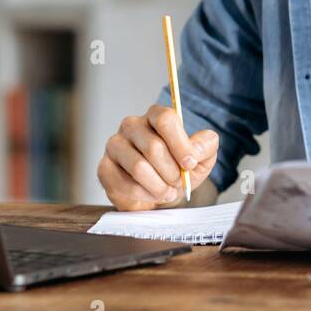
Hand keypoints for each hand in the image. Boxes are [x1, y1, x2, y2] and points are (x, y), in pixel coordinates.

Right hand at [98, 104, 219, 210]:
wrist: (158, 192)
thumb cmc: (177, 170)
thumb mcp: (200, 159)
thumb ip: (205, 147)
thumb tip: (201, 144)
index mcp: (155, 116)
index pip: (165, 119)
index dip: (180, 144)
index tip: (190, 164)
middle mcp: (131, 125)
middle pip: (153, 146)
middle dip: (171, 171)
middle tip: (178, 183)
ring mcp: (115, 145)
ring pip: (138, 167)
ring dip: (158, 186)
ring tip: (167, 191)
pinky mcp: (104, 167)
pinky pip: (124, 184)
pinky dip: (143, 195)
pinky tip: (151, 195)